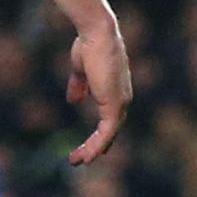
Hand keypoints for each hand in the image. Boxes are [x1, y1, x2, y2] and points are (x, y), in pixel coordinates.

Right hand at [67, 20, 134, 165]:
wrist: (95, 34)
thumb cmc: (89, 46)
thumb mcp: (82, 71)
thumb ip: (80, 86)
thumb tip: (73, 101)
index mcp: (116, 91)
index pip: (110, 119)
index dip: (100, 135)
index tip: (88, 147)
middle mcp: (123, 98)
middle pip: (111, 131)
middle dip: (96, 146)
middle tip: (81, 159)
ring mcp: (120, 102)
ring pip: (108, 135)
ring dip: (92, 150)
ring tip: (77, 161)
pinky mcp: (115, 104)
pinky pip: (107, 132)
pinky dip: (96, 145)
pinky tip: (86, 156)